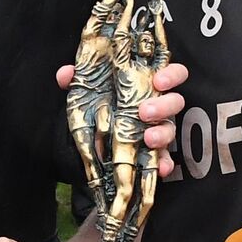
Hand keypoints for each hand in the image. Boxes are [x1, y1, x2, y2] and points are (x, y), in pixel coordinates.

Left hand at [56, 60, 187, 177]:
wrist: (97, 133)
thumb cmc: (103, 102)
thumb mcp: (90, 89)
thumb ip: (79, 78)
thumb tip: (66, 74)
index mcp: (148, 84)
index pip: (172, 74)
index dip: (171, 75)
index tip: (158, 80)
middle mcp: (159, 105)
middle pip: (176, 101)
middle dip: (164, 106)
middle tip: (144, 111)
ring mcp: (159, 128)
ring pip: (171, 128)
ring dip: (162, 133)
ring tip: (148, 138)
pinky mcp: (156, 151)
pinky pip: (166, 157)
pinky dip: (165, 163)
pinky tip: (162, 168)